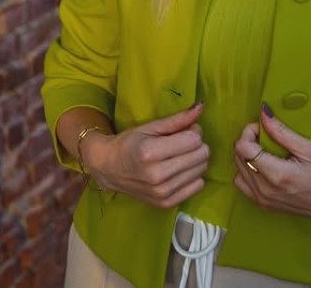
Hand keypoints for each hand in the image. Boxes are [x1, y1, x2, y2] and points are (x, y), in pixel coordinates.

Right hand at [82, 102, 209, 208]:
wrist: (110, 169)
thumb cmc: (130, 143)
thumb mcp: (151, 127)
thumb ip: (178, 119)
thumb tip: (201, 107)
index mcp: (150, 152)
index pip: (193, 140)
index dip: (194, 131)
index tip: (185, 130)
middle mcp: (157, 175)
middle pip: (201, 155)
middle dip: (197, 145)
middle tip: (183, 142)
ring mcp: (162, 192)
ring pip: (201, 170)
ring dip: (195, 160)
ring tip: (179, 155)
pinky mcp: (166, 203)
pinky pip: (198, 186)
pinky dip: (193, 175)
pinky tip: (179, 170)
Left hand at [234, 104, 310, 225]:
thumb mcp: (308, 148)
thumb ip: (281, 131)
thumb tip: (262, 112)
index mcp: (277, 175)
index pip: (243, 148)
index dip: (249, 132)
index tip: (263, 127)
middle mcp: (265, 191)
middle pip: (238, 158)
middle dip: (247, 141)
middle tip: (266, 135)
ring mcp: (264, 201)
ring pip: (238, 172)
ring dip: (246, 157)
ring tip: (265, 150)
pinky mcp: (265, 206)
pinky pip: (244, 185)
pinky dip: (248, 172)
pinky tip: (264, 166)